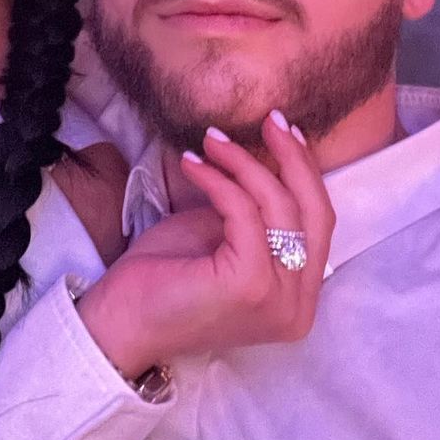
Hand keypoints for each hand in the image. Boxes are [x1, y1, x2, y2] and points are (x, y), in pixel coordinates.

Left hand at [77, 113, 334, 377]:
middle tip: (270, 118)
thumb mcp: (221, 238)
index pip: (319, 223)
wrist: (120, 322)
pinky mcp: (249, 285)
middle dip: (295, 158)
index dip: (307, 173)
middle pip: (315, 213)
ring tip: (212, 140)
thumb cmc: (166, 279)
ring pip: (280, 207)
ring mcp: (278, 299)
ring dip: (244, 162)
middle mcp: (298, 306)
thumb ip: (253, 213)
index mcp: (298, 298)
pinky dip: (218, 180)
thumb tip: (267, 160)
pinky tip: (193, 164)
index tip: (286, 132)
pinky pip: (243, 212)